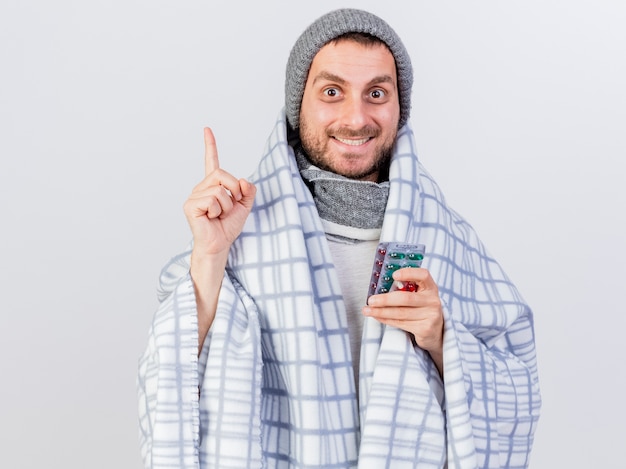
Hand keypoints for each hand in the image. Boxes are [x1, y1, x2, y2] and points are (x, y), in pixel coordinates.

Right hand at [183, 128, 255, 349]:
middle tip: (230, 207)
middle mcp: (201, 188)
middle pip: (223, 174)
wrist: (220, 245)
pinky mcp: (190, 205)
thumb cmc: (228, 227)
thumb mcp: (245, 205)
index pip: (211, 161)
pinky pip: (213, 199)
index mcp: (213, 186)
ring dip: (227, 205)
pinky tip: (211, 218)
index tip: (207, 129)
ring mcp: (194, 196)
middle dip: (233, 190)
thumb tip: (242, 180)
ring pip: (220, 189)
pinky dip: (218, 210)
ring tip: (219, 216)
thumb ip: (248, 190)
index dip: (210, 145)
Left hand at [363, 267, 443, 373]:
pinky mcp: (425, 329)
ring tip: (367, 310)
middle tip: (371, 300)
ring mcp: (430, 316)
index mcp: (431, 287)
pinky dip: (385, 319)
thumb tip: (380, 288)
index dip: (409, 273)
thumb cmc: (421, 309)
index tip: (394, 275)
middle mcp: (433, 301)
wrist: (435, 332)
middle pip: (406, 298)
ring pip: (400, 313)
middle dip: (385, 299)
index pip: (423, 275)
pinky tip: (377, 316)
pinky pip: (400, 323)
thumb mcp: (419, 296)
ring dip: (381, 311)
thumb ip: (407, 289)